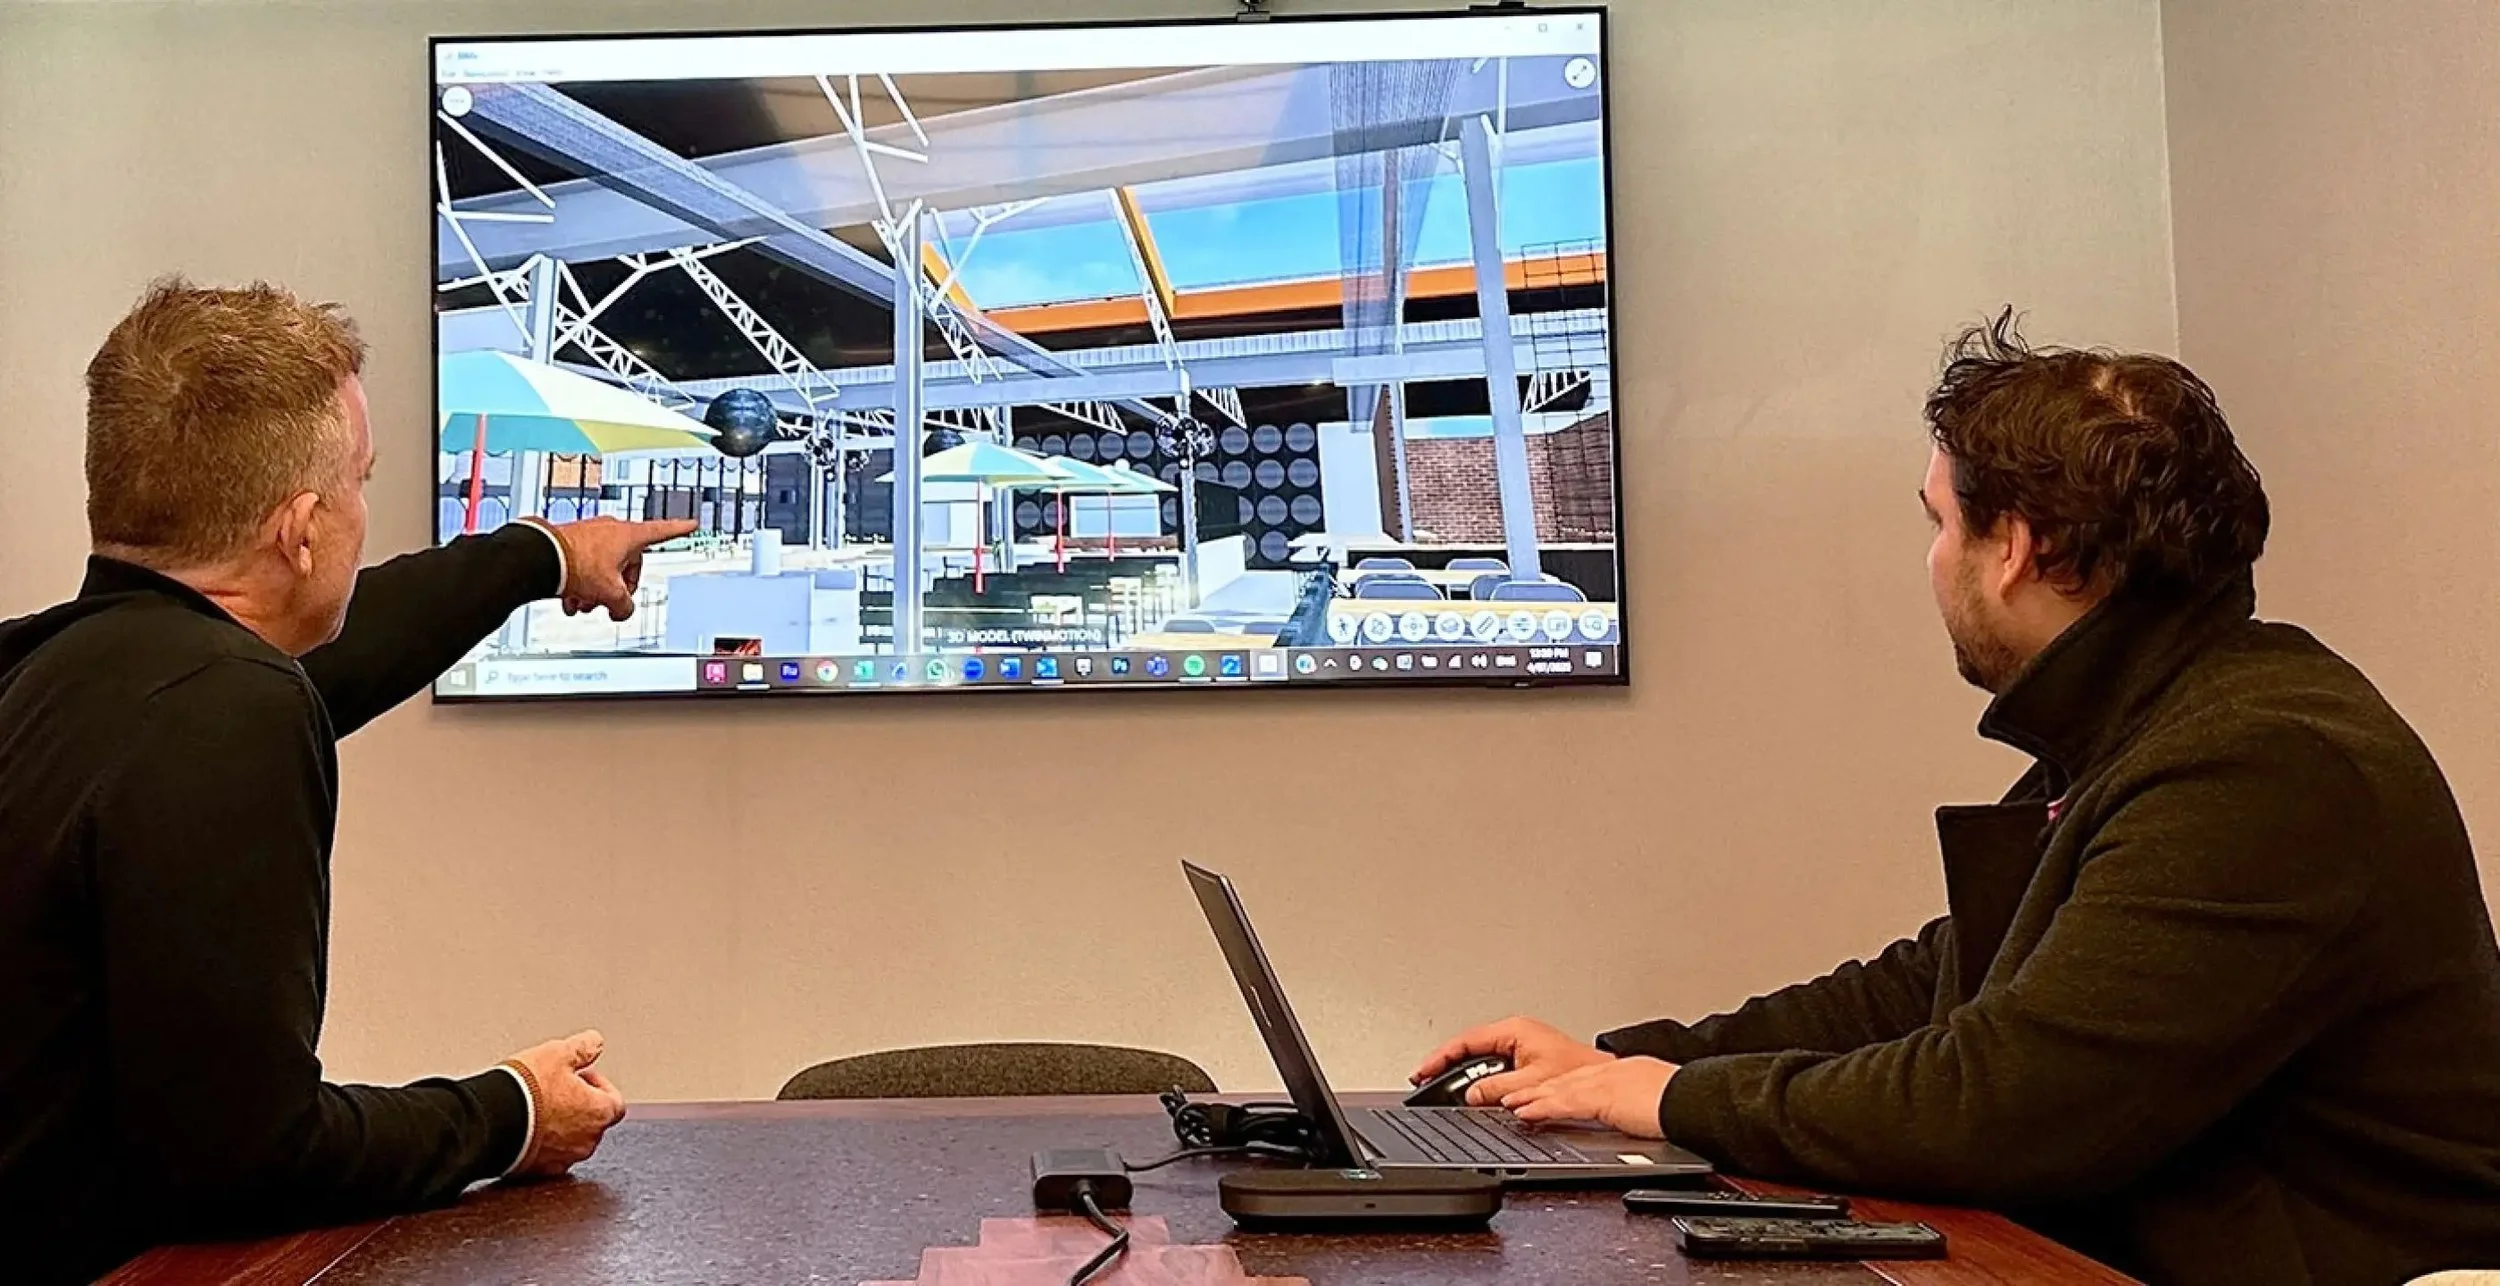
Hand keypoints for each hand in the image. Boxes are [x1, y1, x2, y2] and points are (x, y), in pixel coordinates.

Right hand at [505, 1029, 627, 1177]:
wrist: (490, 1123)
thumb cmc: (526, 1091)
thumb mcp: (558, 1054)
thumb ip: (583, 1048)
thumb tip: (595, 1043)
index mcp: (599, 1113)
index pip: (614, 1101)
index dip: (599, 1085)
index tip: (582, 1075)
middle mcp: (587, 1141)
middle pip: (592, 1122)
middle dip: (578, 1104)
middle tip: (557, 1089)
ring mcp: (562, 1160)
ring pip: (569, 1141)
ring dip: (560, 1125)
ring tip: (536, 1107)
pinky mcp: (537, 1172)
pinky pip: (546, 1156)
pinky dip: (540, 1143)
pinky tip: (524, 1128)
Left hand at [539, 518, 696, 619]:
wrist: (538, 557)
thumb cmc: (576, 565)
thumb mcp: (611, 594)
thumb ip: (625, 606)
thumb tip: (623, 611)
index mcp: (629, 535)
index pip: (662, 532)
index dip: (679, 530)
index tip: (690, 524)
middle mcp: (610, 531)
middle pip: (628, 563)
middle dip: (619, 587)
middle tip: (611, 602)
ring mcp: (590, 535)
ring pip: (604, 568)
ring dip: (597, 590)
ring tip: (585, 604)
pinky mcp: (571, 542)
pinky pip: (584, 567)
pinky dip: (581, 585)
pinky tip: (570, 601)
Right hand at [1412, 1016, 1616, 1106]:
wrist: (1604, 1078)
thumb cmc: (1579, 1070)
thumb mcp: (1532, 1083)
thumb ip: (1497, 1089)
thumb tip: (1471, 1095)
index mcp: (1513, 1030)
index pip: (1465, 1041)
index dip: (1440, 1058)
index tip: (1422, 1072)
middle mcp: (1516, 1034)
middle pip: (1470, 1049)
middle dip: (1447, 1066)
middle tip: (1425, 1081)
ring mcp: (1521, 1045)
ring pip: (1482, 1059)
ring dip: (1465, 1075)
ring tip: (1444, 1089)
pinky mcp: (1527, 1058)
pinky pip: (1495, 1067)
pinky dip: (1481, 1079)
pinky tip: (1475, 1092)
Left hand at [1502, 1055, 1676, 1137]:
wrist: (1695, 1098)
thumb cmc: (1682, 1102)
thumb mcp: (1652, 1101)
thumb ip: (1635, 1105)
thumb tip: (1634, 1115)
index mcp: (1619, 1073)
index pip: (1578, 1078)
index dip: (1552, 1086)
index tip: (1534, 1092)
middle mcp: (1607, 1073)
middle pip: (1561, 1080)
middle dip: (1533, 1088)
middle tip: (1509, 1097)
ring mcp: (1603, 1083)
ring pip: (1556, 1088)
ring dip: (1528, 1097)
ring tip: (1507, 1105)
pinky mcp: (1602, 1097)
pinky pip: (1564, 1103)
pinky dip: (1541, 1107)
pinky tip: (1525, 1113)